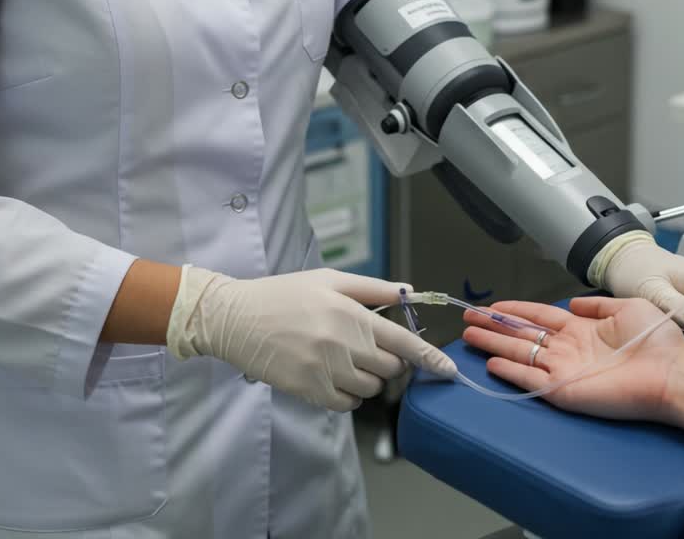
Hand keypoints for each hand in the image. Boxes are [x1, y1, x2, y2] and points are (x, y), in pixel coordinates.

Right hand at [167, 266, 456, 411]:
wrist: (234, 318)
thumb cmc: (284, 294)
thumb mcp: (329, 280)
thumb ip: (372, 288)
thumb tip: (408, 290)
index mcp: (350, 315)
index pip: (403, 341)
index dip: (430, 358)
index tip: (448, 370)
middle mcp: (341, 345)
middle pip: (390, 368)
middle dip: (389, 361)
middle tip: (369, 348)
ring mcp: (324, 371)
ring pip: (370, 388)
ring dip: (368, 378)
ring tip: (347, 360)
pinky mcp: (308, 391)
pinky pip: (346, 404)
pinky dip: (348, 394)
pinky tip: (335, 377)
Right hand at [461, 297, 683, 420]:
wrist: (670, 375)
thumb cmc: (656, 341)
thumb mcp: (629, 307)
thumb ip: (598, 305)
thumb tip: (573, 302)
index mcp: (582, 329)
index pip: (540, 317)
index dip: (516, 309)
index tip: (493, 304)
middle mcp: (567, 348)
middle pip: (522, 334)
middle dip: (495, 325)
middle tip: (468, 317)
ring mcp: (563, 369)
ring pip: (519, 353)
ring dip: (494, 344)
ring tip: (469, 335)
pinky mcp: (562, 390)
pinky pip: (529, 378)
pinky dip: (509, 371)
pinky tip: (491, 363)